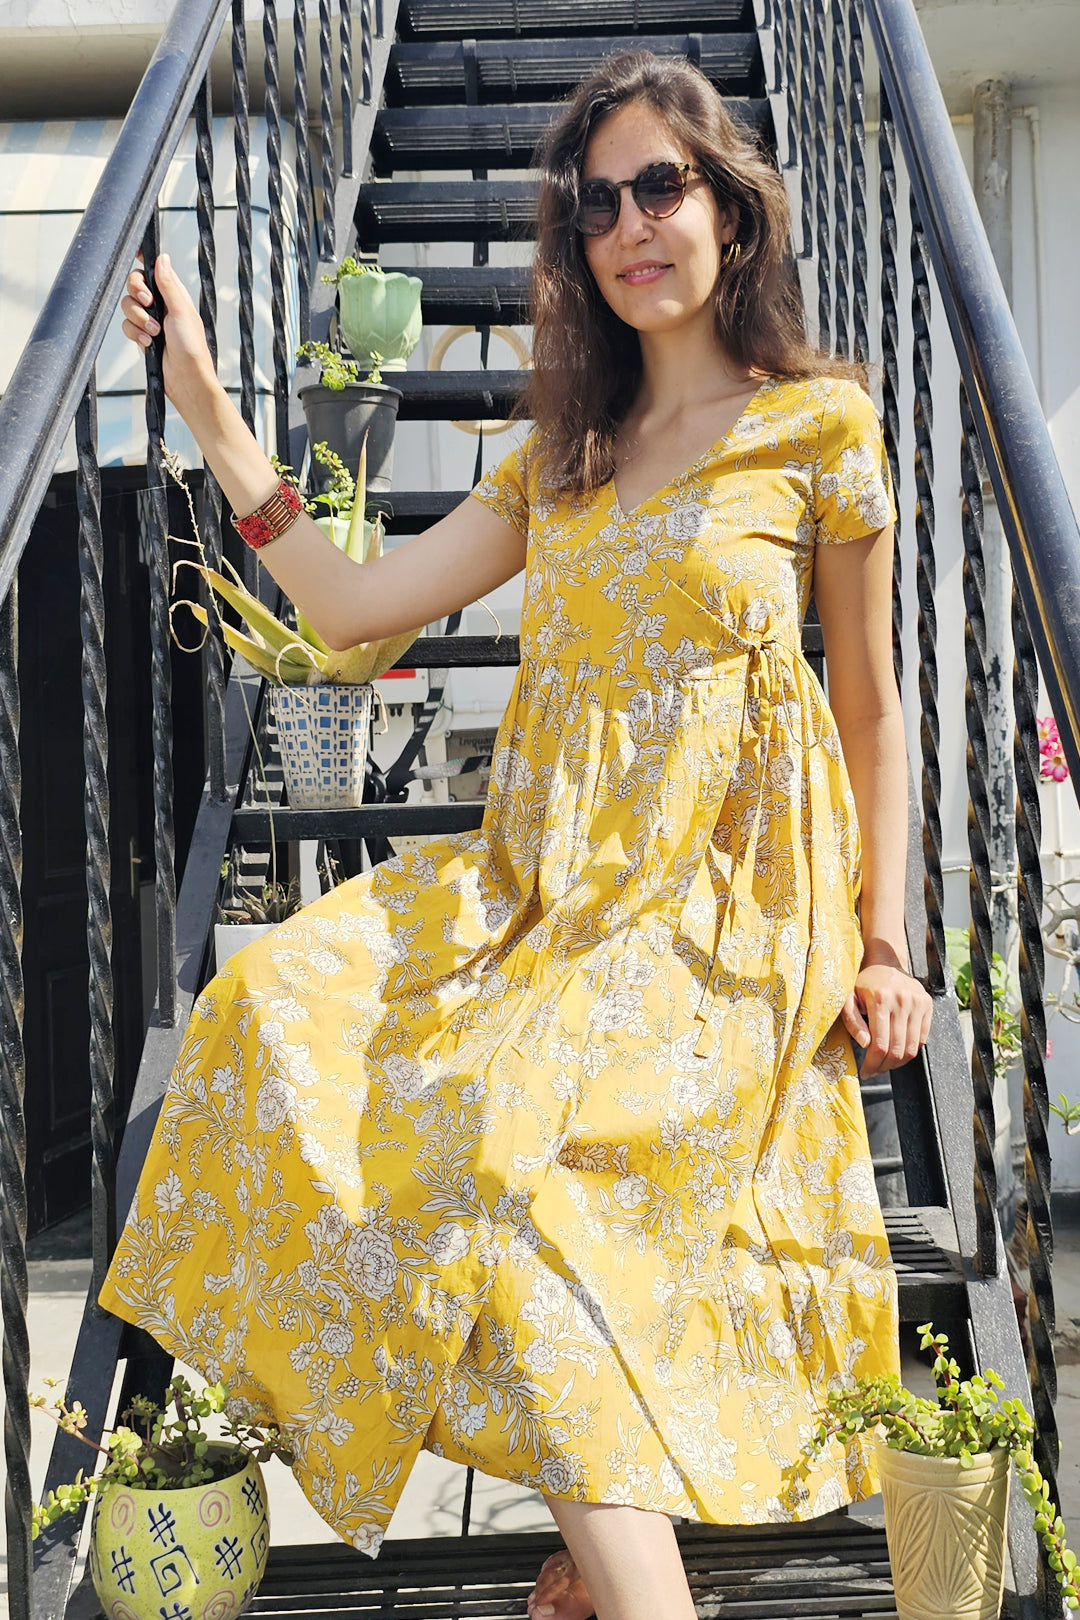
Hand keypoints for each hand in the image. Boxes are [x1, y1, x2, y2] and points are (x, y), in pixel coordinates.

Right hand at [119, 253, 218, 414]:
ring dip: (138, 319)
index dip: (142, 261)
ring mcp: (149, 320)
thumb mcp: (181, 310)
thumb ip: (168, 284)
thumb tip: (162, 258)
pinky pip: (126, 326)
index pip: (153, 270)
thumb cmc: (191, 347)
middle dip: (137, 293)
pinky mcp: (141, 336)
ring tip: (154, 332)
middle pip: (134, 284)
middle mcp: (160, 305)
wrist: (185, 379)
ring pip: (127, 306)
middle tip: (148, 303)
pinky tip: (149, 343)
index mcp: (173, 294)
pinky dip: (135, 334)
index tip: (135, 254)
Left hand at [841, 955, 932, 1075]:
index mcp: (881, 1000)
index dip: (872, 1064)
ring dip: (898, 1062)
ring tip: (885, 1063)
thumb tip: (865, 1044)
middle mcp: (902, 1001)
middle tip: (874, 1070)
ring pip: (912, 1047)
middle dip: (884, 1066)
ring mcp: (918, 1003)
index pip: (880, 1044)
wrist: (885, 962)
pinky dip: (910, 1050)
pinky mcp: (927, 1005)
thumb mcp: (848, 998)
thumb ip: (852, 1021)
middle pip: (897, 1049)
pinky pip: (922, 1038)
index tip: (865, 1072)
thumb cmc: (863, 983)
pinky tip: (897, 1050)